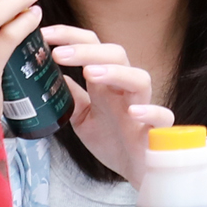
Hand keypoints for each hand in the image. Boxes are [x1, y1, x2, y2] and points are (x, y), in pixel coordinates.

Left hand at [40, 25, 171, 184]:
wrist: (135, 171)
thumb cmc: (113, 141)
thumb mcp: (82, 117)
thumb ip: (71, 95)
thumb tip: (51, 75)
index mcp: (106, 83)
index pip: (92, 47)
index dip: (70, 36)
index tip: (44, 34)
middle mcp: (125, 90)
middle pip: (115, 55)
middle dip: (86, 50)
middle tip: (59, 53)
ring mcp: (143, 107)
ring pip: (139, 78)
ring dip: (115, 72)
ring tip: (90, 73)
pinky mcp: (156, 131)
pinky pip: (161, 116)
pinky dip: (150, 111)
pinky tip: (134, 112)